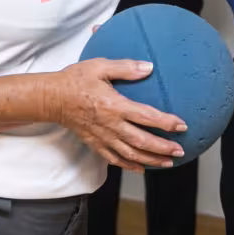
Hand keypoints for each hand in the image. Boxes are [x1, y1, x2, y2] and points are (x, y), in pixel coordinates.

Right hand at [54, 58, 187, 170]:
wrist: (52, 98)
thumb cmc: (76, 80)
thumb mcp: (100, 66)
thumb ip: (126, 68)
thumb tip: (149, 67)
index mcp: (114, 106)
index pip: (145, 116)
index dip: (165, 122)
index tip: (181, 125)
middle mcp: (110, 125)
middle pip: (141, 141)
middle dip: (162, 147)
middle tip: (180, 150)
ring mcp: (102, 137)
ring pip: (130, 153)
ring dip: (150, 160)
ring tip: (168, 162)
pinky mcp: (94, 143)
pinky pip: (114, 159)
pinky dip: (129, 165)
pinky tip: (141, 168)